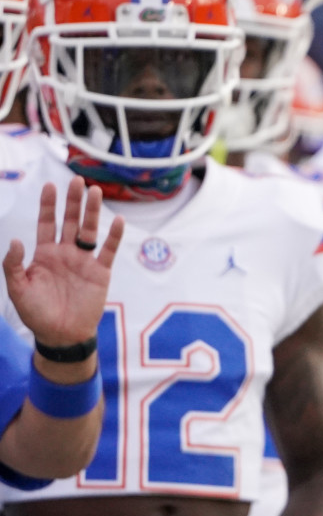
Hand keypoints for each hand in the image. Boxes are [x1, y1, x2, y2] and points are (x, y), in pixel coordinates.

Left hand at [3, 178, 123, 347]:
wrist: (61, 335)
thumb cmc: (36, 313)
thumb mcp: (17, 289)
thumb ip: (13, 264)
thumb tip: (16, 240)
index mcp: (45, 254)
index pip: (47, 223)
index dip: (48, 205)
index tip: (50, 186)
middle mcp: (65, 253)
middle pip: (71, 221)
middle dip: (73, 201)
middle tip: (77, 181)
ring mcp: (84, 261)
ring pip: (90, 231)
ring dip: (93, 212)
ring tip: (95, 192)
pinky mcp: (100, 272)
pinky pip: (108, 250)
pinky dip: (113, 236)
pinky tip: (117, 221)